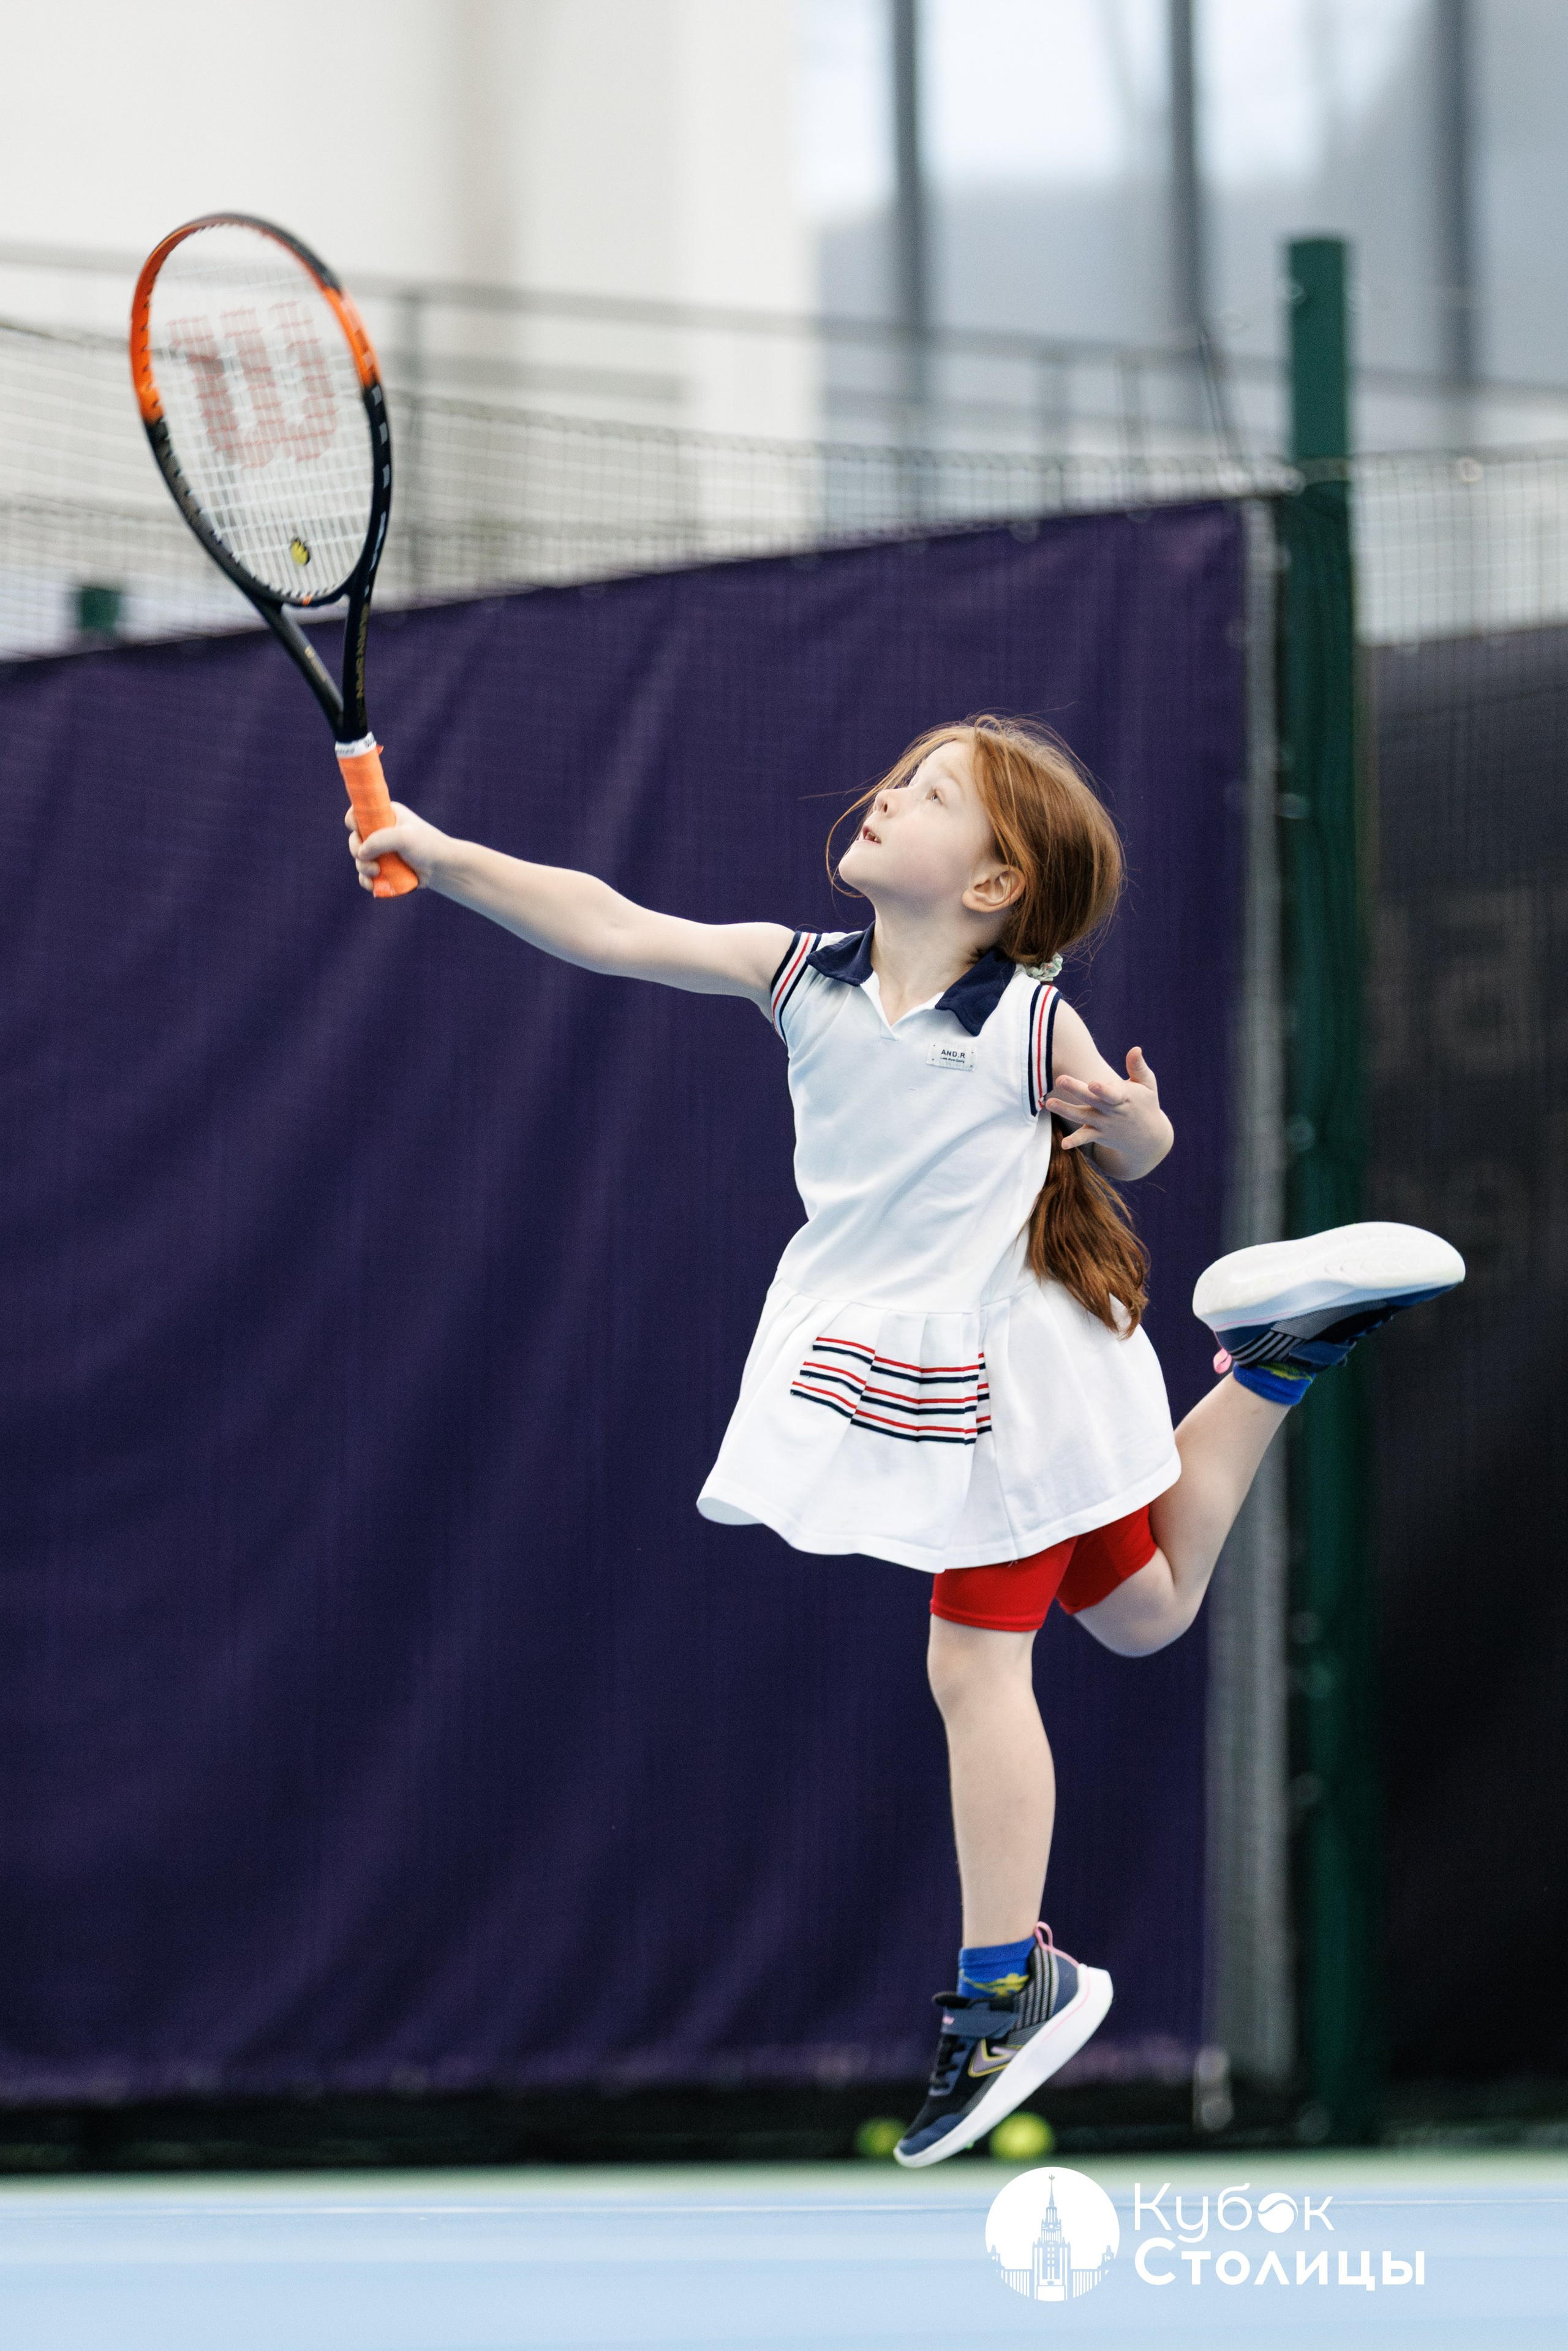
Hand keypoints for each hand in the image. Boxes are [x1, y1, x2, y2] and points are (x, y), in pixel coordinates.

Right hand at [345, 800, 447, 892]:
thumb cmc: (426, 846)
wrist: (440, 868)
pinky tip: (372, 885)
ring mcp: (380, 851)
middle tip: (369, 859)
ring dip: (363, 868)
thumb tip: (360, 853)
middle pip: (354, 839)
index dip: (353, 821)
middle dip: (357, 850)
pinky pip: (366, 875)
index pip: (358, 813)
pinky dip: (366, 880)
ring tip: (377, 873)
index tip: (357, 830)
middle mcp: (379, 832)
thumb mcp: (404, 837)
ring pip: (359, 859)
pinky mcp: (382, 868)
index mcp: (383, 815)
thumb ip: (380, 841)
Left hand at [1044, 1047, 1166, 1171]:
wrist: (1150, 1138)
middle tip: (1060, 1079)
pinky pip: (1085, 1137)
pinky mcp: (1098, 1134)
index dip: (1103, 1089)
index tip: (1093, 1083)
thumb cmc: (1146, 1104)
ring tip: (1049, 1103)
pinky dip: (1075, 1141)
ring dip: (1065, 1110)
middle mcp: (1112, 1111)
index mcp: (1124, 1097)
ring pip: (1082, 1116)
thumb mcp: (1147, 1085)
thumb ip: (1138, 1067)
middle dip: (1076, 1089)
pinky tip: (1063, 1144)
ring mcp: (1104, 1124)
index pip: (1112, 1093)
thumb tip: (1135, 1048)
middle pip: (1092, 1099)